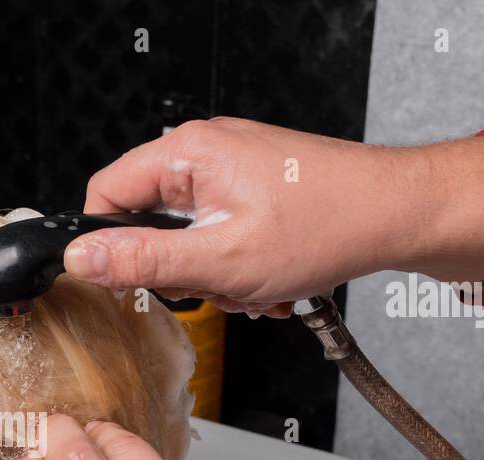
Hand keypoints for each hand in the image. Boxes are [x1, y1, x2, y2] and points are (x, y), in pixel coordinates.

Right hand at [63, 117, 483, 314]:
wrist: (400, 216)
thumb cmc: (329, 224)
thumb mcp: (221, 259)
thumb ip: (144, 261)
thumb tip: (83, 259)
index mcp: (189, 153)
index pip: (106, 194)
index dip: (107, 244)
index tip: (127, 280)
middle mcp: (207, 152)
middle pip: (147, 221)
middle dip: (177, 268)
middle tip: (214, 283)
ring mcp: (233, 171)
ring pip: (186, 237)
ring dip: (214, 275)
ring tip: (253, 281)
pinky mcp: (255, 190)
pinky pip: (219, 236)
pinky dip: (237, 267)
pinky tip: (267, 276)